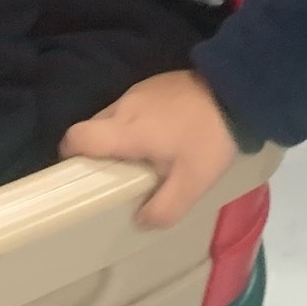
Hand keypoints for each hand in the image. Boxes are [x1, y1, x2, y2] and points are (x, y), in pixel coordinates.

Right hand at [62, 69, 240, 228]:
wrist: (236, 92)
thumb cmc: (209, 139)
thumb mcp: (192, 183)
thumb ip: (163, 208)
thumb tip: (140, 221)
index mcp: (126, 129)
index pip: (77, 137)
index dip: (70, 155)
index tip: (80, 173)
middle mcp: (125, 106)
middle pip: (92, 128)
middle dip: (97, 152)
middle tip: (118, 174)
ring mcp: (138, 91)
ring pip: (111, 117)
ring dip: (118, 138)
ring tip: (143, 157)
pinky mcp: (152, 84)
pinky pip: (130, 107)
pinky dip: (134, 123)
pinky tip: (160, 136)